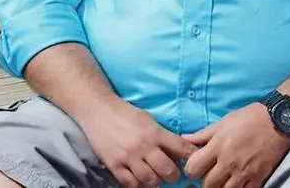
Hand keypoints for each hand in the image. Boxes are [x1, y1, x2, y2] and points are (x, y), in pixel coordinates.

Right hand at [77, 99, 196, 187]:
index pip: (182, 149)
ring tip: (153, 175)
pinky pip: (131, 184)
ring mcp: (128, 157)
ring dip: (155, 180)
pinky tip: (138, 177)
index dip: (191, 157)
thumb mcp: (148, 120)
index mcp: (155, 132)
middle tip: (170, 172)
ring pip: (151, 181)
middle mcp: (144, 146)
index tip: (191, 161)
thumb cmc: (125, 113)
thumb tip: (178, 154)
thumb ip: (163, 136)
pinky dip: (137, 184)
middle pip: (168, 171)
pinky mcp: (114, 165)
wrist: (97, 110)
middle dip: (173, 174)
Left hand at [182, 103, 289, 187]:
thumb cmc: (248, 119)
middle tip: (209, 173)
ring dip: (220, 187)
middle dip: (205, 180)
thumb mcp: (222, 123)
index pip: (193, 169)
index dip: (191, 169)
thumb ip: (202, 135)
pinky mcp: (258, 179)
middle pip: (208, 184)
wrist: (276, 122)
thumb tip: (184, 138)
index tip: (196, 166)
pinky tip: (236, 182)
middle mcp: (229, 162)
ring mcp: (244, 173)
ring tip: (222, 179)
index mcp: (218, 146)